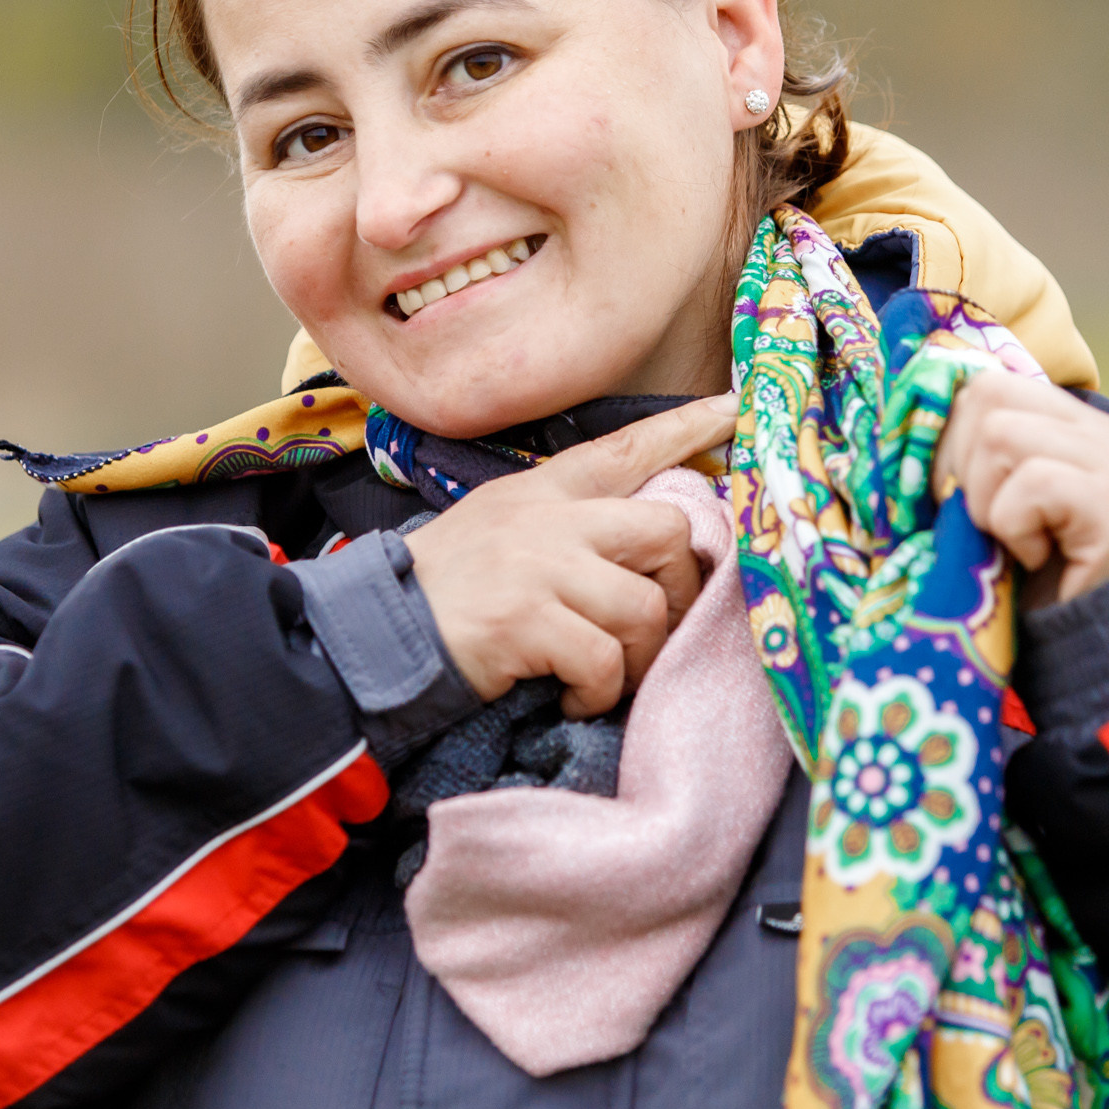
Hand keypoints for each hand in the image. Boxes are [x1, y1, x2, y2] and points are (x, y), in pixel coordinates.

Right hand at [403, 394, 738, 716]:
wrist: (374, 633)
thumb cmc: (442, 592)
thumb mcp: (498, 529)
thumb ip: (560, 526)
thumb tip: (634, 552)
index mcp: (542, 493)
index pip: (625, 449)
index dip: (685, 429)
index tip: (733, 409)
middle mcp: (547, 519)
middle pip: (666, 532)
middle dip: (680, 588)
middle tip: (656, 627)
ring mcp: (538, 568)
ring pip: (644, 608)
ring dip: (639, 658)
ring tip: (607, 678)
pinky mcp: (527, 621)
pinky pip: (604, 661)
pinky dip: (598, 693)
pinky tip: (569, 699)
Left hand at [933, 376, 1108, 610]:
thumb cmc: (1052, 585)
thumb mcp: (1013, 509)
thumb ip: (987, 464)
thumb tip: (912, 439)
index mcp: (1083, 429)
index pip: (994, 383)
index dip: (949, 432)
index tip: (945, 490)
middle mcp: (1107, 435)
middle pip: (989, 394)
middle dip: (959, 464)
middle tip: (984, 523)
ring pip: (999, 435)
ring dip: (984, 500)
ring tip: (1014, 541)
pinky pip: (1031, 483)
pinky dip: (1014, 526)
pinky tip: (1037, 557)